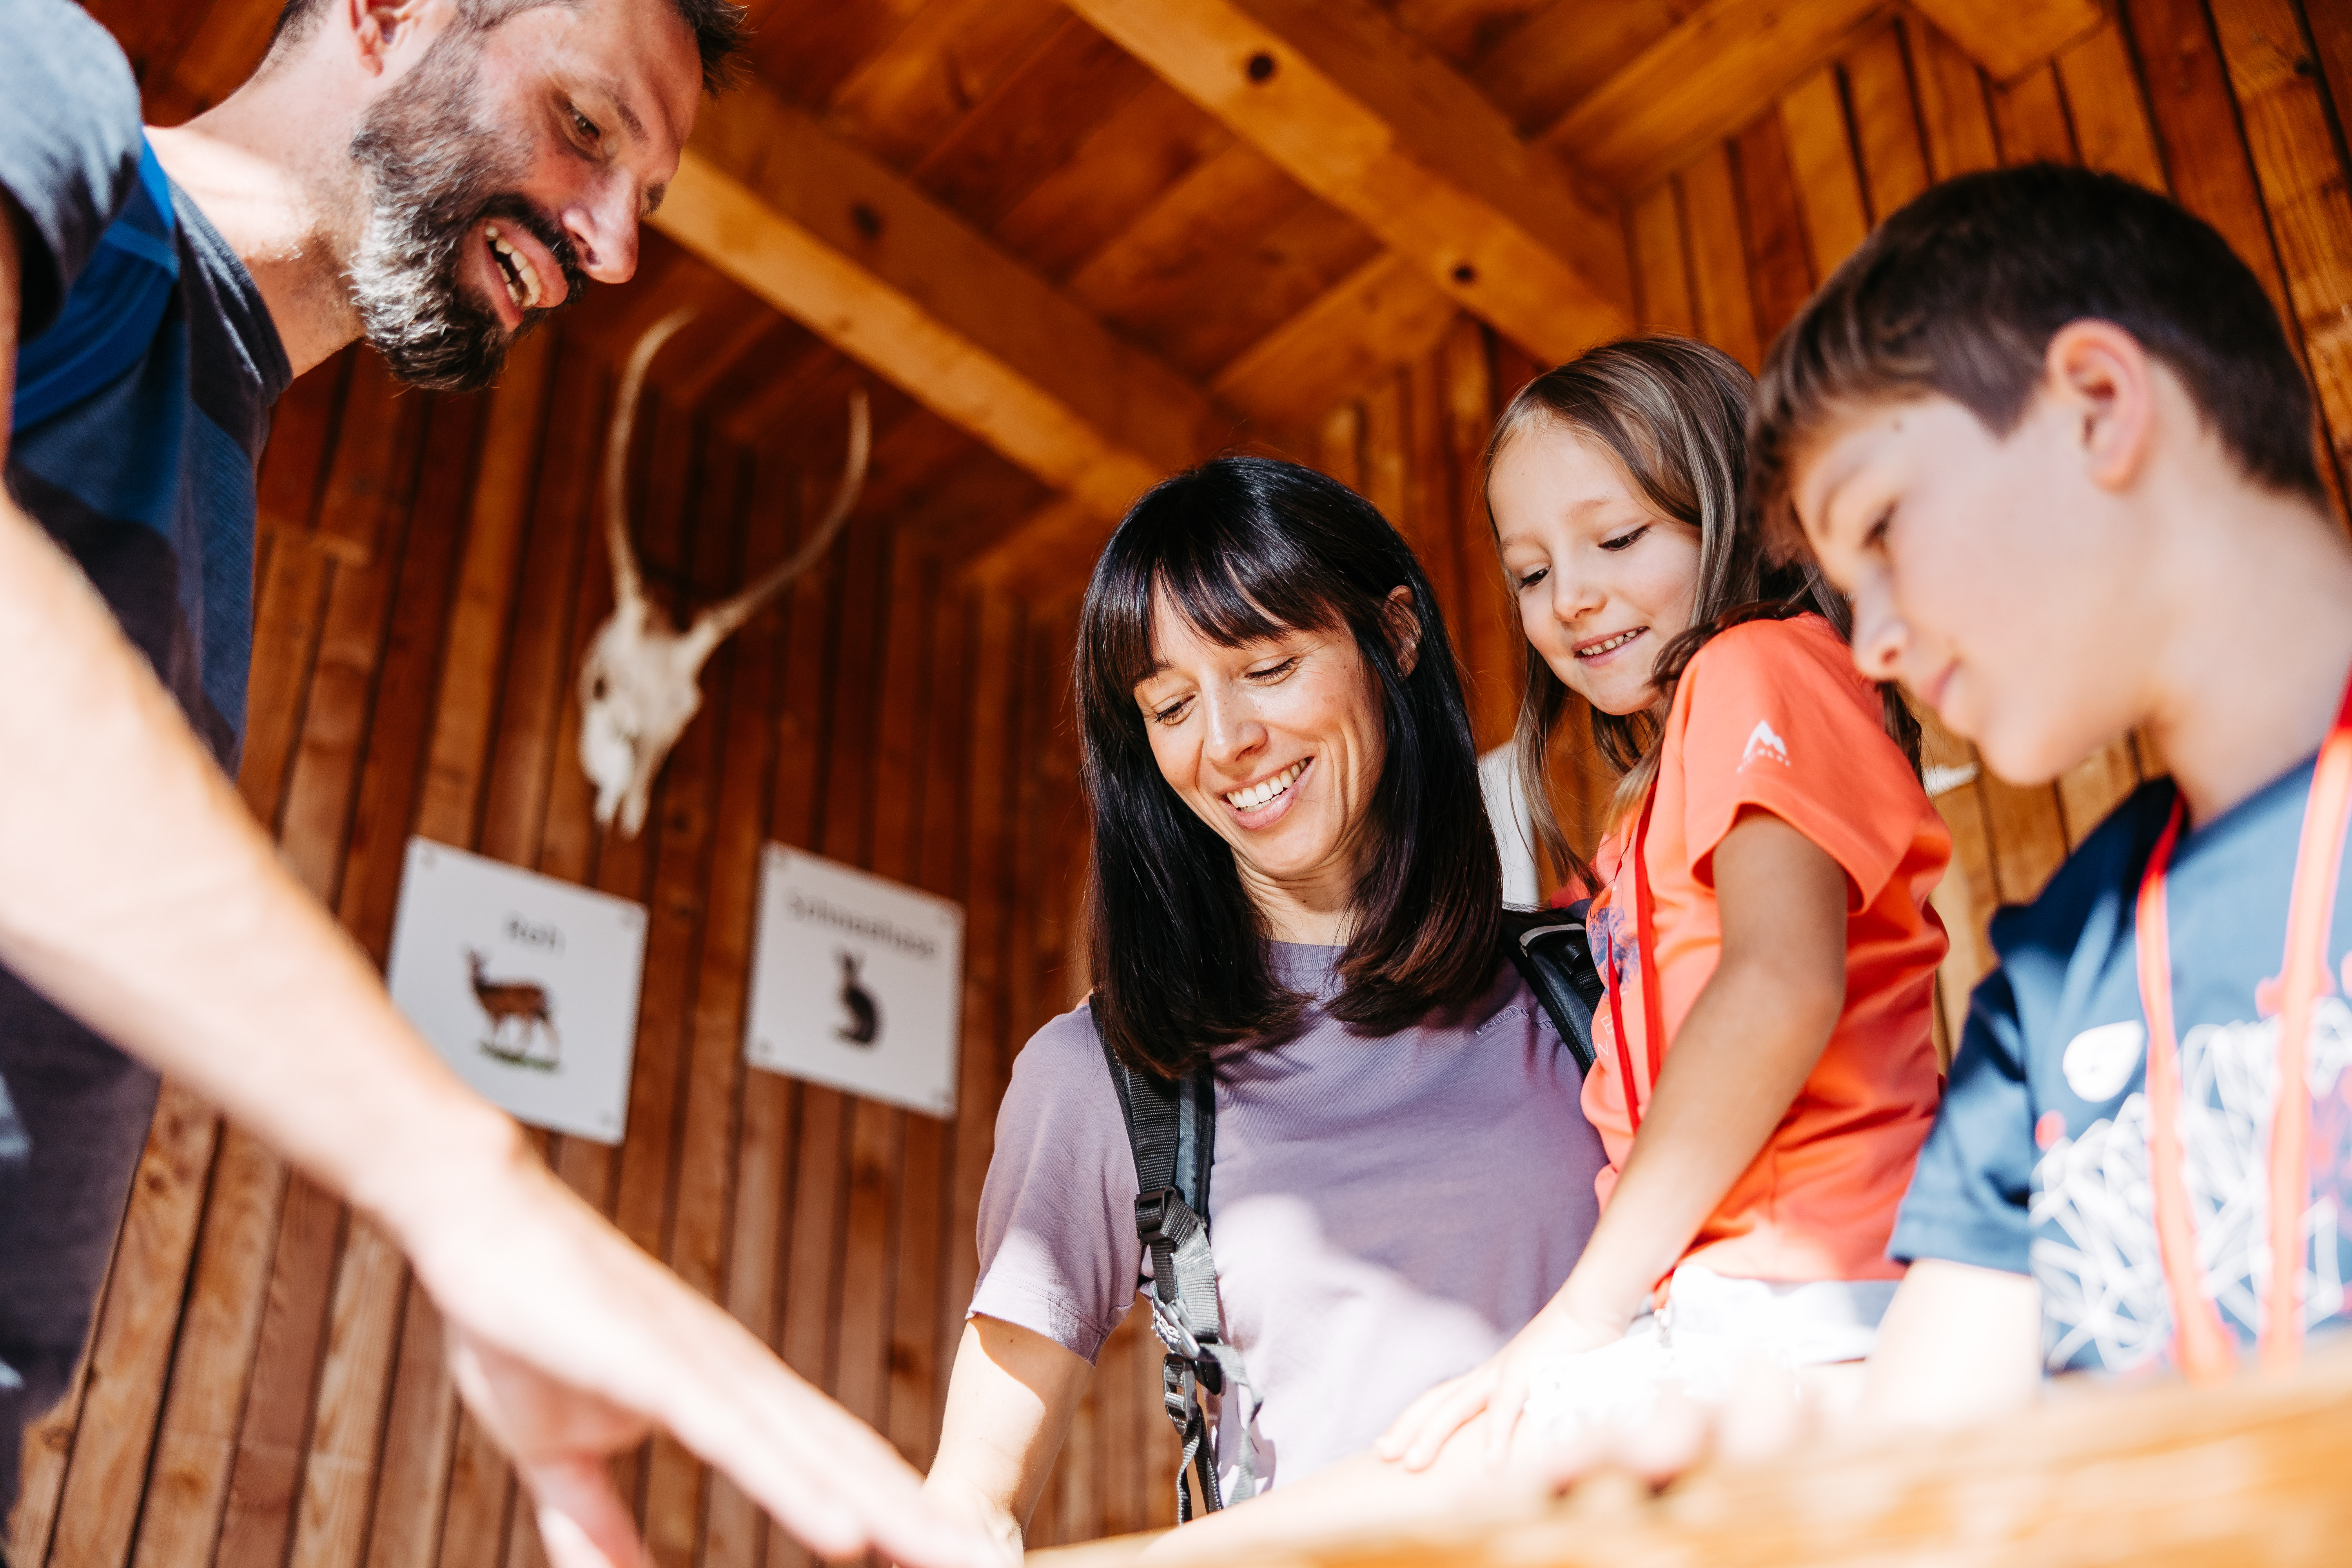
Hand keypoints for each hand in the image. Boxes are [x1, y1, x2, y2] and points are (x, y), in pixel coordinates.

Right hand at [404, 1137, 1013, 1567]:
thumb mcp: (556, 1455)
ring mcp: (706, 1371)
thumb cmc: (522, 1325)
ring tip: (953, 1560)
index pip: (829, 1469)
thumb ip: (592, 1526)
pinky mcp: (659, 1368)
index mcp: (727, 1396)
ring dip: (890, 1514)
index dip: (893, 1518)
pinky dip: (796, 1485)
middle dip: (921, 1525)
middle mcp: (740, 1381)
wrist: (479, 1221)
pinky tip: (848, 1531)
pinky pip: (739, 1440)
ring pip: (816, 1457)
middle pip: (849, 1466)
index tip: (947, 1560)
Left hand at [1376, 1298, 1628, 1471]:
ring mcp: (1503, 1373)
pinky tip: (1490, 1467)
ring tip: (1413, 1467)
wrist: (1587, 1310)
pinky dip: (1496, 1439)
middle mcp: (1486, 1375)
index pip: (1439, 1398)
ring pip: (1456, 1408)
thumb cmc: (1567, 1347)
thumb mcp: (1539, 1381)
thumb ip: (1524, 1403)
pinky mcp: (1526, 1374)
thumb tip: (1519, 1430)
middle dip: (1406, 1430)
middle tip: (1381, 1457)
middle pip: (1435, 1403)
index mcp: (1487, 1377)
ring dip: (1432, 1437)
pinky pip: (1505, 1411)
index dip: (1413, 1421)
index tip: (1389, 1445)